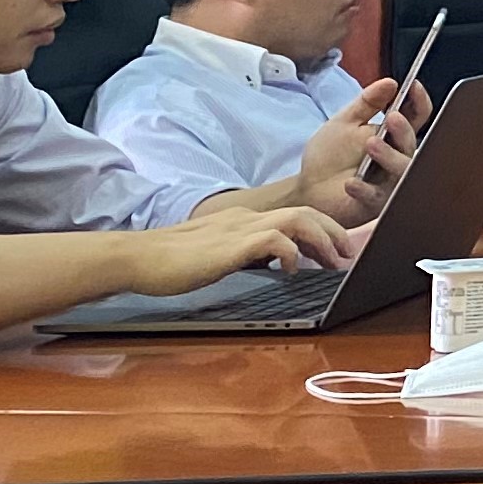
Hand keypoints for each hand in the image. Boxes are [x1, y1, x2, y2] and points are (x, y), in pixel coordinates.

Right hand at [131, 204, 356, 294]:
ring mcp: (239, 229)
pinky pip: (274, 239)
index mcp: (243, 221)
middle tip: (346, 256)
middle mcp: (246, 219)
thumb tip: (271, 266)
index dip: (321, 230)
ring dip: (322, 240)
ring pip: (298, 219)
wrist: (137, 258)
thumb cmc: (171, 263)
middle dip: (332, 233)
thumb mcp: (217, 257)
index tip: (336, 250)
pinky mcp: (230, 245)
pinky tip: (291, 271)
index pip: (293, 215)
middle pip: (305, 212)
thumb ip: (244, 256)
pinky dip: (291, 253)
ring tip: (332, 262)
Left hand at [292, 78, 426, 221]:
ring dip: (390, 157)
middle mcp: (396, 158)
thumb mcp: (344, 122)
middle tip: (392, 118)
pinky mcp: (376, 205)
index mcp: (392, 136)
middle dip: (404, 131)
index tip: (413, 86)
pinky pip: (378, 198)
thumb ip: (367, 102)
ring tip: (370, 144)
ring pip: (403, 172)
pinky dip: (366, 189)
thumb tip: (390, 82)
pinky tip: (351, 183)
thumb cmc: (329, 156)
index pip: (416, 117)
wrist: (305, 188)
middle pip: (412, 144)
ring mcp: (389, 183)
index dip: (419, 101)